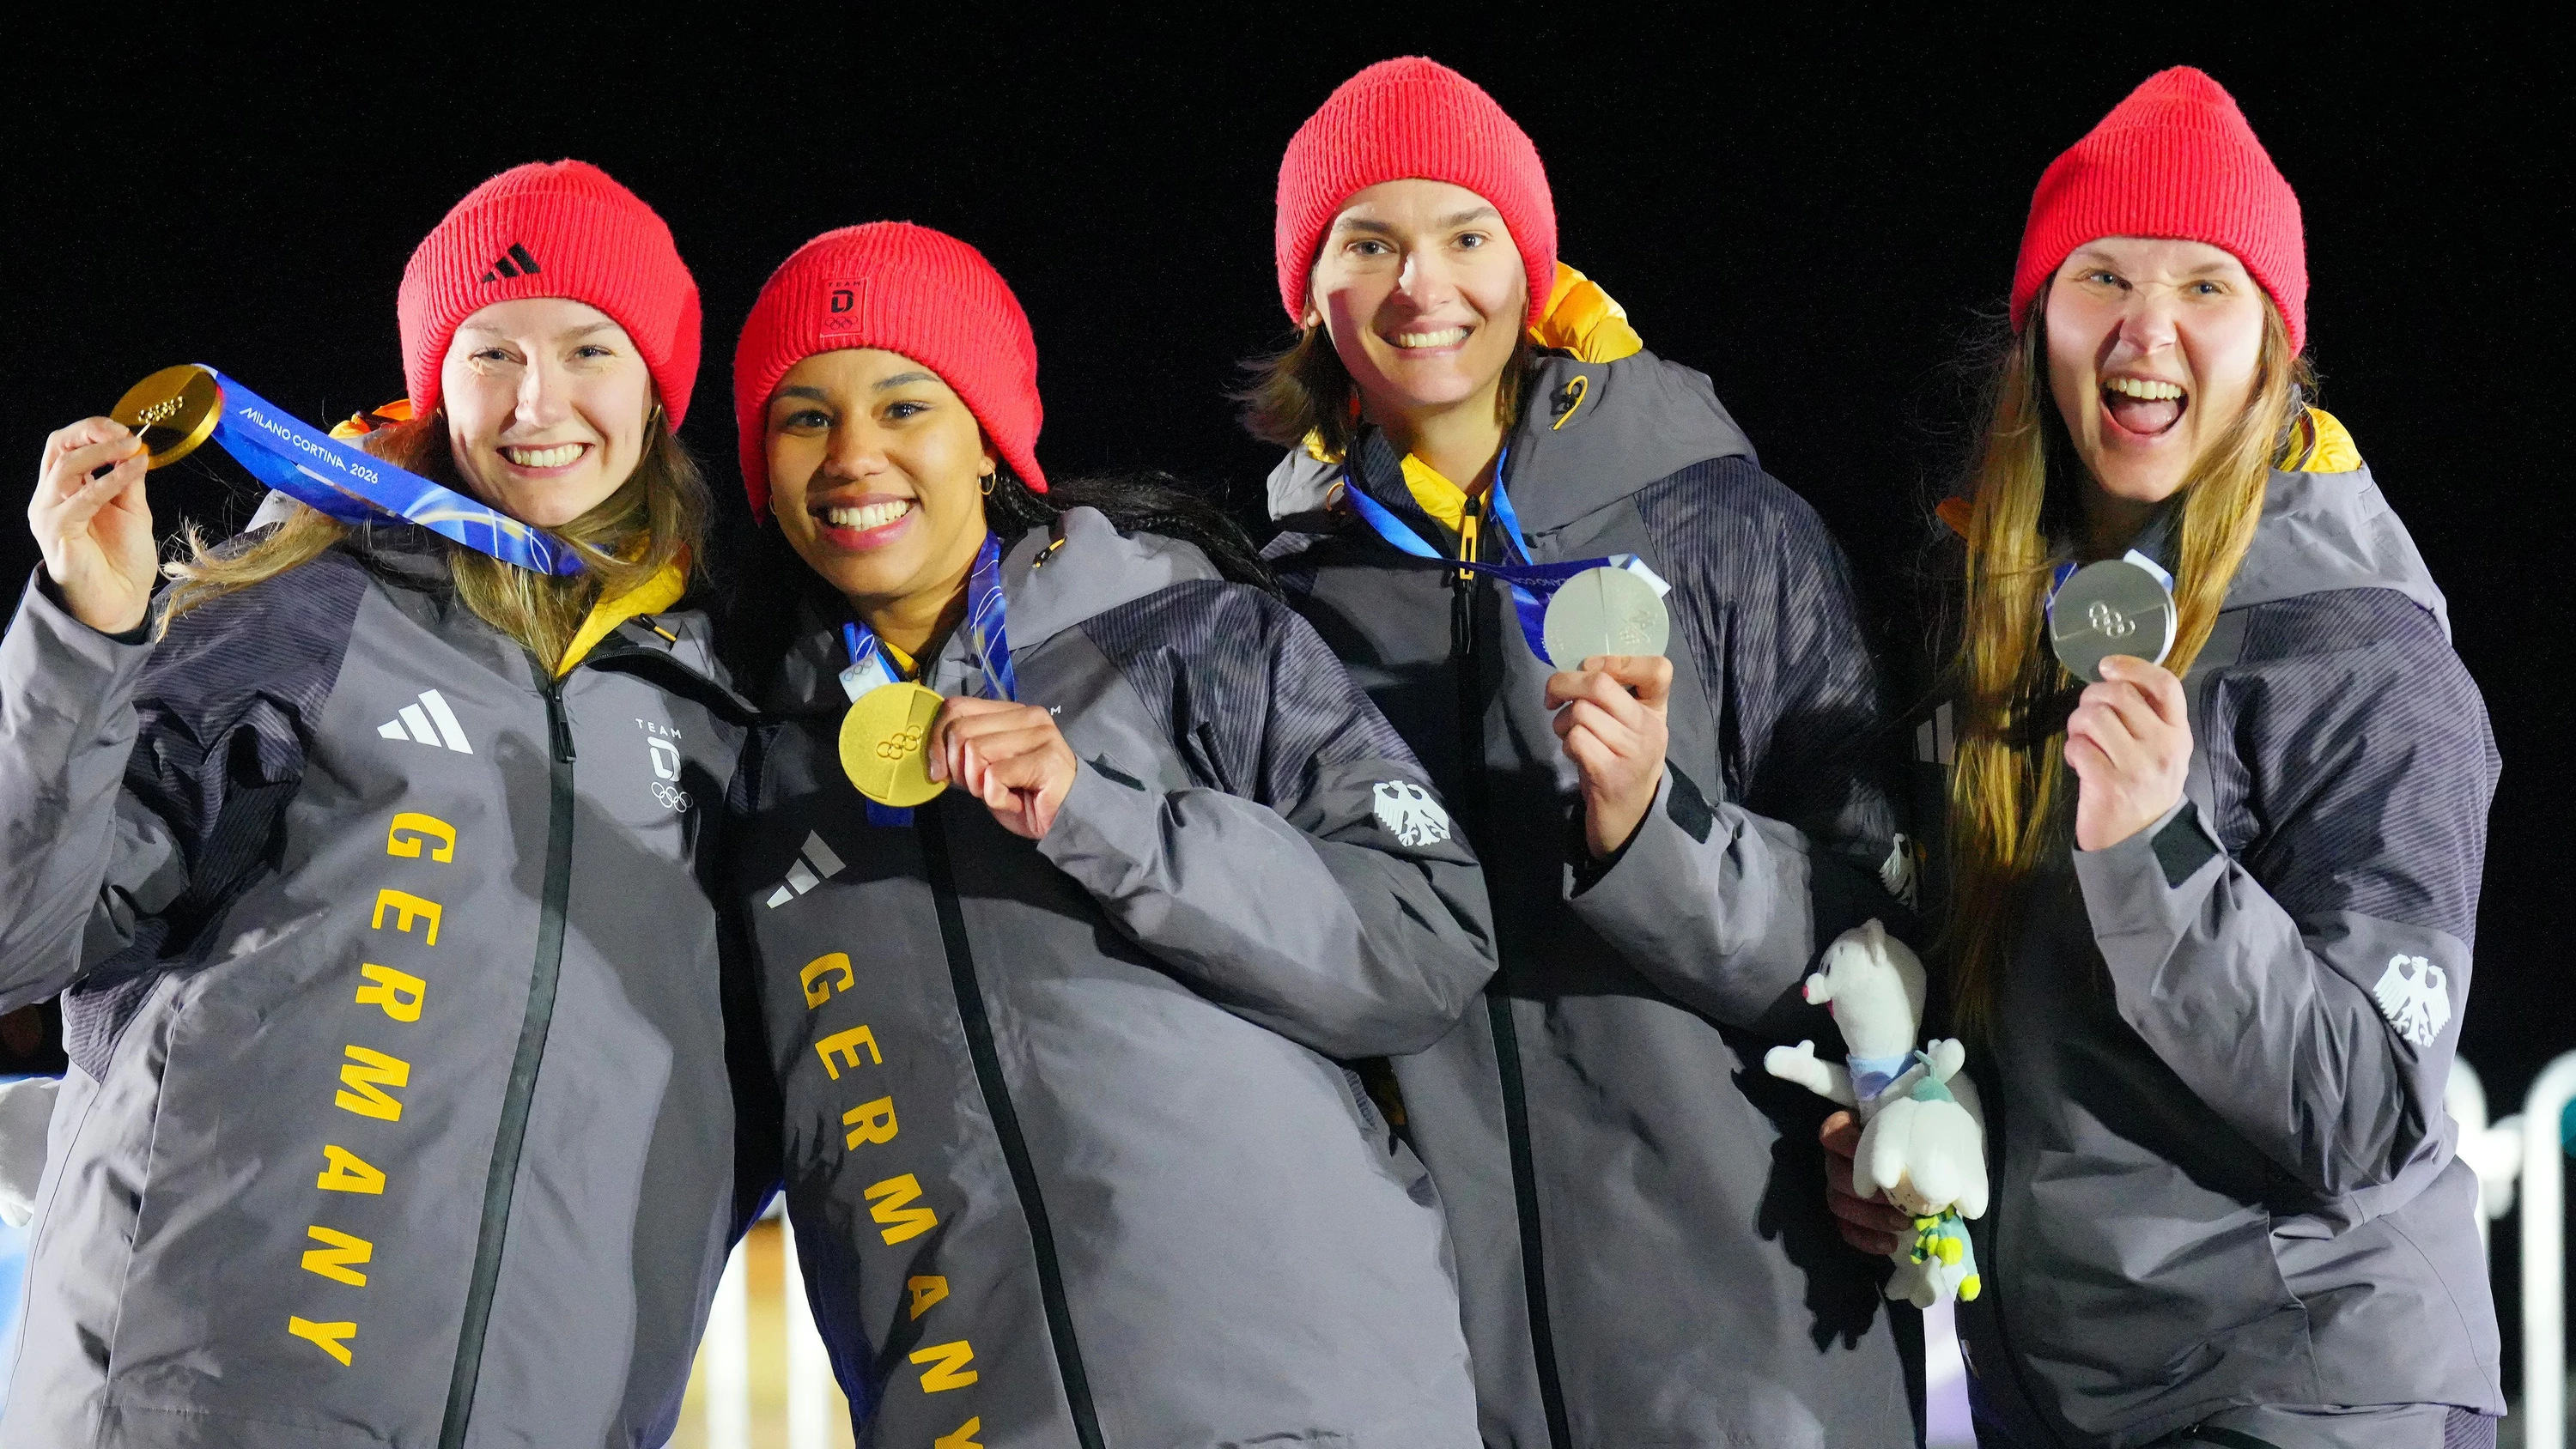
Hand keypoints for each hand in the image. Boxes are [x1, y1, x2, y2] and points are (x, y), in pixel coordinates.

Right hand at [30, 419, 156, 634]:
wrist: (119, 601)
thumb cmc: (122, 559)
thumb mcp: (130, 509)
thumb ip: (127, 480)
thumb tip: (136, 448)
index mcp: (63, 491)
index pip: (64, 446)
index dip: (90, 431)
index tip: (124, 429)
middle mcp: (48, 499)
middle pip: (58, 449)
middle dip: (91, 434)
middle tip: (126, 433)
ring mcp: (49, 515)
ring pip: (65, 468)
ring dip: (102, 453)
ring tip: (133, 446)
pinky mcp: (58, 532)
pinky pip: (82, 498)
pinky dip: (110, 480)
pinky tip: (134, 469)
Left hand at [928, 697, 1077, 840]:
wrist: (1066, 821)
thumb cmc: (1026, 797)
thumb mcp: (985, 769)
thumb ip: (965, 752)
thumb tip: (933, 753)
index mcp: (1011, 711)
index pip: (957, 707)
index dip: (936, 738)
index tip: (937, 770)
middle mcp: (1028, 715)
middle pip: (961, 730)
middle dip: (958, 768)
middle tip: (979, 787)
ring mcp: (1041, 735)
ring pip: (975, 752)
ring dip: (978, 786)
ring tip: (1002, 793)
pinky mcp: (1047, 759)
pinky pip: (994, 777)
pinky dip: (996, 799)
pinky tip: (1016, 801)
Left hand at [1545, 654, 1670, 858]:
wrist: (1630, 819)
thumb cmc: (1622, 763)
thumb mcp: (1629, 727)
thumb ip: (1613, 698)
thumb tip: (1576, 670)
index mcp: (1656, 711)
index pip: (1659, 669)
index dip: (1617, 660)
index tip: (1591, 668)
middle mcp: (1650, 729)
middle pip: (1601, 684)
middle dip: (1565, 684)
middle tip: (1553, 696)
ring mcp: (1632, 753)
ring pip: (1581, 712)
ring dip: (1562, 721)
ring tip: (1568, 734)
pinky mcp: (1610, 775)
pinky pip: (1575, 739)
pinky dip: (1566, 743)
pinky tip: (1574, 753)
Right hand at [1822, 1110, 1912, 1257]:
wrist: (1923, 1161)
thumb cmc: (1918, 1137)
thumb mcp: (1916, 1128)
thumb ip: (1913, 1135)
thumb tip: (1927, 1155)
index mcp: (1847, 1131)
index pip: (1833, 1134)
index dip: (1848, 1145)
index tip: (1879, 1156)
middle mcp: (1836, 1159)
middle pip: (1836, 1176)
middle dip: (1870, 1194)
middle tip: (1903, 1203)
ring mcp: (1837, 1187)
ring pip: (1839, 1204)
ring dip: (1871, 1218)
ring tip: (1903, 1225)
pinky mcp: (1846, 1212)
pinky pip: (1846, 1228)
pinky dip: (1866, 1239)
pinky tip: (1891, 1244)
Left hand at [2063, 654, 2190, 850]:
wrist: (2139, 841)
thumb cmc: (2144, 788)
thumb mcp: (2161, 751)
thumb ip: (2148, 717)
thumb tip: (2116, 679)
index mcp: (2178, 733)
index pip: (2165, 685)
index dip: (2132, 666)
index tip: (2106, 666)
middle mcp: (2162, 747)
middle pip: (2118, 694)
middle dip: (2090, 698)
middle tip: (2086, 717)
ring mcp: (2137, 767)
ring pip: (2093, 717)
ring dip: (2077, 724)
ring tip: (2082, 741)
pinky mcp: (2108, 785)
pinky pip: (2077, 747)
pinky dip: (2071, 751)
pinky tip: (2078, 763)